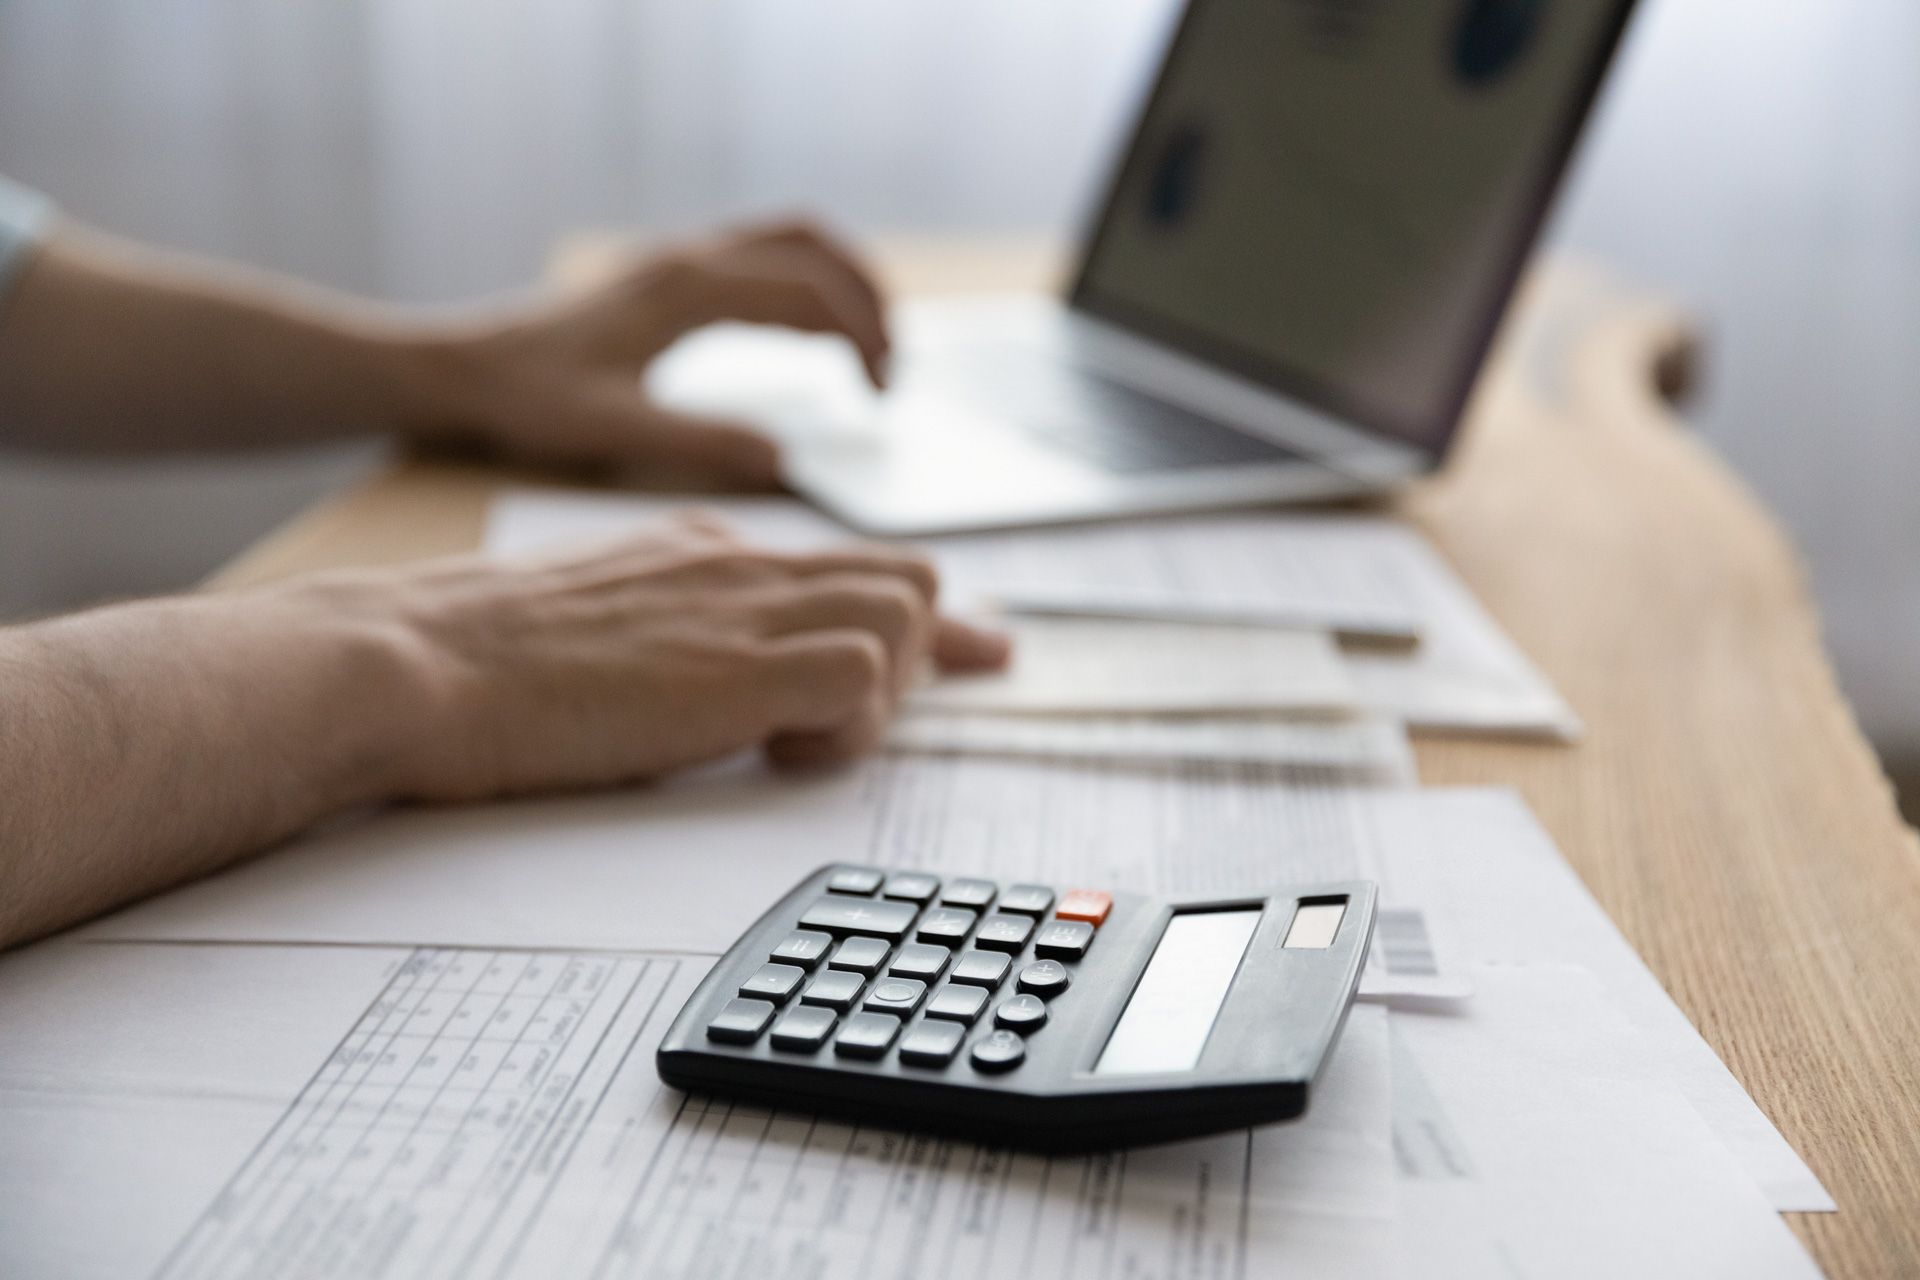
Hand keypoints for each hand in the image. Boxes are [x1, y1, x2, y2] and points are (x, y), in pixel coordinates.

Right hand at [334, 512, 1006, 799]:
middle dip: (928, 652)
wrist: (412, 659)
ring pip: (902, 615)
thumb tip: (701, 658)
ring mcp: (742, 611)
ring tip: (792, 740)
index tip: (973, 651)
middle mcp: (739, 566)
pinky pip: (862, 680)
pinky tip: (776, 753)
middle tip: (894, 712)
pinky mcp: (735, 670)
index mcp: (703, 552)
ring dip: (879, 693)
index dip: (919, 618)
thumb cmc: (472, 658)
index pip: (847, 564)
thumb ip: (664, 621)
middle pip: (905, 578)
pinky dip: (847, 730)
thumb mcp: (591, 616)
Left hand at [413, 220, 889, 487]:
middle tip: (890, 368)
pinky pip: (762, 255)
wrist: (461, 369)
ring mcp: (680, 260)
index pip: (809, 296)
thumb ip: (703, 444)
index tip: (880, 396)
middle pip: (815, 248)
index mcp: (688, 291)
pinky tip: (810, 336)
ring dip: (843, 282)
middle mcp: (691, 260)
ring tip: (869, 345)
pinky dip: (806, 283)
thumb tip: (786, 462)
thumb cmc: (528, 400)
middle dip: (869, 301)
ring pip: (792, 239)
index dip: (861, 341)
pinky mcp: (669, 276)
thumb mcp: (614, 432)